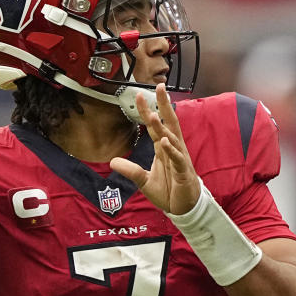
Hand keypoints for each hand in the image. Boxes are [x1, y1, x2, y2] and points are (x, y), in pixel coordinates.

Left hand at [110, 83, 200, 214]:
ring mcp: (179, 159)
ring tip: (154, 114)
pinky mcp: (183, 172)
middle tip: (159, 86)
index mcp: (163, 148)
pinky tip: (165, 142)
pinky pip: (177, 159)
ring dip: (163, 127)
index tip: (139, 94)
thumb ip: (130, 170)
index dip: (148, 110)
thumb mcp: (144, 181)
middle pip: (169, 122)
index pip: (154, 125)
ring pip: (172, 138)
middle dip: (164, 105)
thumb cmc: (169, 192)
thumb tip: (112, 162)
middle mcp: (172, 149)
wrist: (183, 208)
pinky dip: (172, 150)